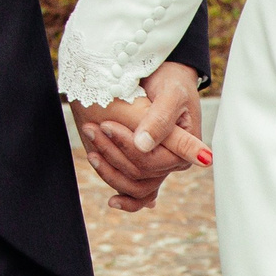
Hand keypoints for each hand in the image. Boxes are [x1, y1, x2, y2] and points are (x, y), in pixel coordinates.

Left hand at [71, 62, 210, 212]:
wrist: (163, 76)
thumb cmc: (172, 81)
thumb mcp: (172, 94)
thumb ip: (160, 119)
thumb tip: (143, 145)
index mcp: (185, 150)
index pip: (153, 161)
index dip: (128, 146)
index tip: (107, 125)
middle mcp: (173, 164)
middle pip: (141, 174)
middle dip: (113, 154)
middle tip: (91, 128)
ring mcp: (159, 167)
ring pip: (135, 185)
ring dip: (110, 171)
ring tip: (91, 150)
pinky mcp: (145, 166)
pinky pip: (136, 191)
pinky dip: (124, 196)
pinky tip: (113, 199)